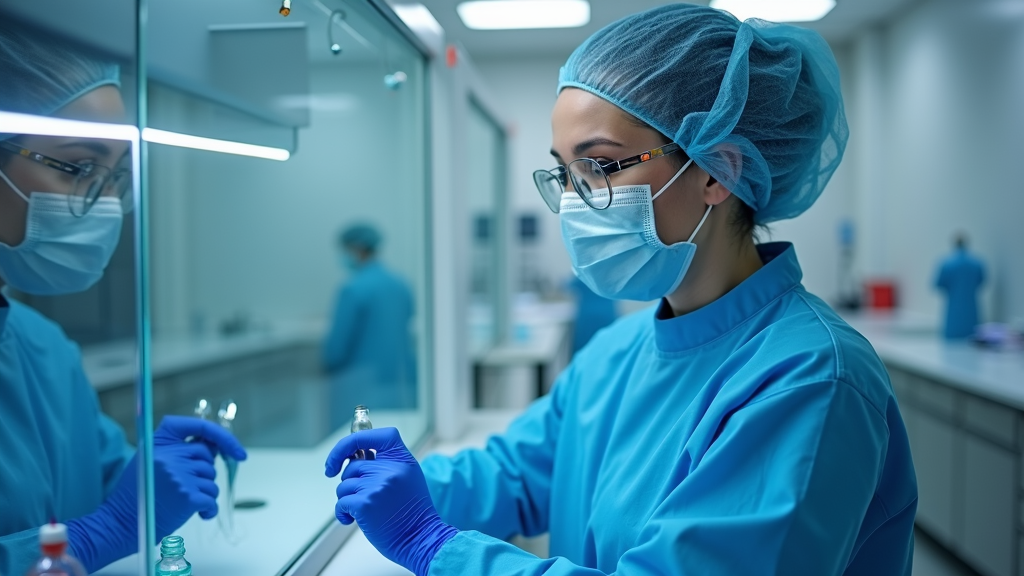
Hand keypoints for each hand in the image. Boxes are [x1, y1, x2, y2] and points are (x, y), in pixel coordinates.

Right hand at [67, 416, 246, 571]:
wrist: (119, 524)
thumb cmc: (137, 495)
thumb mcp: (150, 461)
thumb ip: (177, 450)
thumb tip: (215, 447)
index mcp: (159, 442)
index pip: (199, 427)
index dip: (222, 436)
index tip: (236, 451)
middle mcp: (170, 455)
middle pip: (207, 457)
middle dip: (203, 473)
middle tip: (187, 487)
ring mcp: (179, 475)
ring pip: (211, 480)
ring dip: (204, 493)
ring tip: (184, 502)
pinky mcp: (187, 496)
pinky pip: (211, 500)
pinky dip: (209, 510)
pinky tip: (199, 515)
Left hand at [325, 428, 456, 575]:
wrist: (421, 538)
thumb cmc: (412, 511)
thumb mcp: (407, 476)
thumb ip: (385, 462)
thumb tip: (353, 455)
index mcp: (401, 458)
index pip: (368, 436)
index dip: (348, 443)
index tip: (341, 457)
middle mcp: (389, 468)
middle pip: (352, 466)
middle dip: (352, 482)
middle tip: (365, 496)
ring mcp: (377, 485)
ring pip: (344, 485)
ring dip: (348, 499)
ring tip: (365, 510)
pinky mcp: (365, 504)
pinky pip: (341, 502)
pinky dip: (343, 513)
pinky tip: (353, 519)